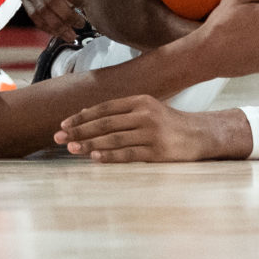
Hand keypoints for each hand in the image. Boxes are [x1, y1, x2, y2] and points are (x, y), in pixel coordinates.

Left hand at [54, 95, 231, 162]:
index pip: (104, 108)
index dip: (82, 116)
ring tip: (72, 148)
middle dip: (79, 131)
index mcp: (139, 101)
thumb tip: (86, 116)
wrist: (199, 135)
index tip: (63, 124)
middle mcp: (144, 114)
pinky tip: (95, 157)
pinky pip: (129, 154)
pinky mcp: (157, 152)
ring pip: (113, 138)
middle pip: (105, 123)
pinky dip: (110, 155)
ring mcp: (151, 133)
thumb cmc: (167, 124)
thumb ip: (121, 113)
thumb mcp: (146, 110)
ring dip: (89, 144)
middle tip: (59, 137)